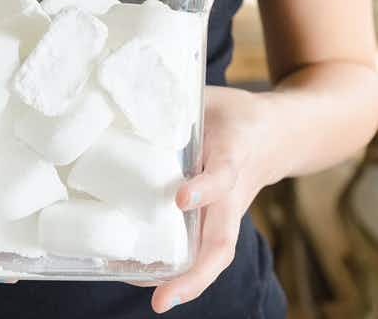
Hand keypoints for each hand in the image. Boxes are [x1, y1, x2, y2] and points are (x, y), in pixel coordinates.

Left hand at [149, 86, 280, 312]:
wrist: (278, 133)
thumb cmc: (233, 115)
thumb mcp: (207, 99)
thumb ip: (171, 103)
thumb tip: (119, 99)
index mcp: (232, 153)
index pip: (221, 174)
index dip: (203, 188)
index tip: (179, 198)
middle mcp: (232, 192)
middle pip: (221, 241)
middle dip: (194, 273)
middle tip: (162, 299)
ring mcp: (229, 212)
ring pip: (215, 254)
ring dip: (187, 282)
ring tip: (155, 300)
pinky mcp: (222, 220)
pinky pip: (205, 248)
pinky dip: (181, 267)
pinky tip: (147, 276)